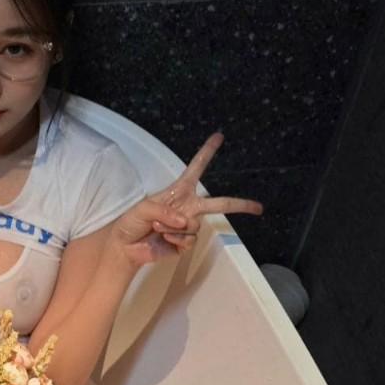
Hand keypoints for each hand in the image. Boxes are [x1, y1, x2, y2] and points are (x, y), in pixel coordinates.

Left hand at [110, 132, 263, 267]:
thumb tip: (184, 221)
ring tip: (157, 228)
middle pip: (219, 204)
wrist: (125, 247)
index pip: (196, 168)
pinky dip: (175, 240)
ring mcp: (187, 226)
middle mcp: (188, 207)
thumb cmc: (131, 222)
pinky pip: (189, 241)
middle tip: (258, 207)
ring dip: (174, 228)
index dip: (206, 152)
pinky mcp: (183, 244)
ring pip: (194, 226)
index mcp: (179, 192)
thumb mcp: (144, 208)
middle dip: (240, 205)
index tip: (218, 137)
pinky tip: (164, 239)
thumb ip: (164, 211)